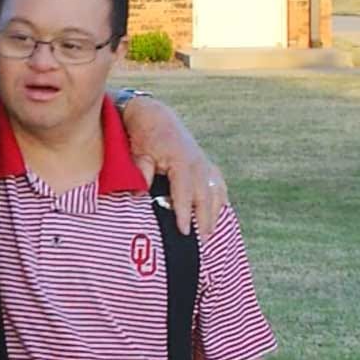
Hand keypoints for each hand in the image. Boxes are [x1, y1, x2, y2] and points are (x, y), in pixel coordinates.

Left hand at [123, 96, 226, 235]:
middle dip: (204, 220)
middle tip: (201, 243)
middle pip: (204, 197)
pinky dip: (220, 199)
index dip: (185, 214)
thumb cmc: (145, 137)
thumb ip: (141, 174)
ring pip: (215, 192)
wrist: (155, 116)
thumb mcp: (139, 153)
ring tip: (209, 234)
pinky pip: (218, 184)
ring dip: (214, 213)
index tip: (184, 232)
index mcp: (182, 162)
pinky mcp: (206, 164)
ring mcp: (204, 163)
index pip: (184, 194)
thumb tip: (139, 197)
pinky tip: (219, 212)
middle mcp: (198, 164)